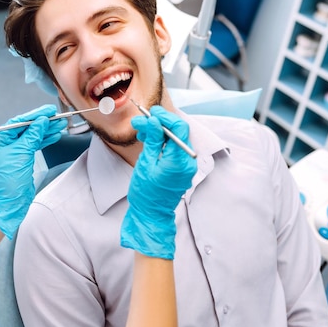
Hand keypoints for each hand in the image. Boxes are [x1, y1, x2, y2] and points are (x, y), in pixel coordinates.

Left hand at [0, 104, 65, 238]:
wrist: (13, 200)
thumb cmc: (11, 179)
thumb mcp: (22, 152)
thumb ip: (33, 135)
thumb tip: (41, 121)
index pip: (18, 122)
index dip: (34, 115)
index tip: (47, 111)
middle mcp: (4, 143)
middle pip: (26, 128)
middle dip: (43, 123)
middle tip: (57, 116)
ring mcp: (13, 150)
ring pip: (32, 136)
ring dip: (47, 130)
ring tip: (60, 125)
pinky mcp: (22, 157)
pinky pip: (35, 144)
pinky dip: (45, 140)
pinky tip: (55, 135)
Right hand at [121, 107, 196, 258]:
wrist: (150, 214)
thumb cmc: (146, 193)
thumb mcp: (146, 163)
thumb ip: (152, 140)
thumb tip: (154, 121)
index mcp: (179, 160)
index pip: (179, 128)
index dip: (165, 117)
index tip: (150, 113)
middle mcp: (187, 162)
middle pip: (178, 133)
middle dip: (159, 124)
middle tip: (140, 122)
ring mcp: (186, 166)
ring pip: (175, 140)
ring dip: (159, 133)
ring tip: (140, 132)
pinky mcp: (182, 169)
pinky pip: (174, 149)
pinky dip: (162, 143)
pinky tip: (149, 142)